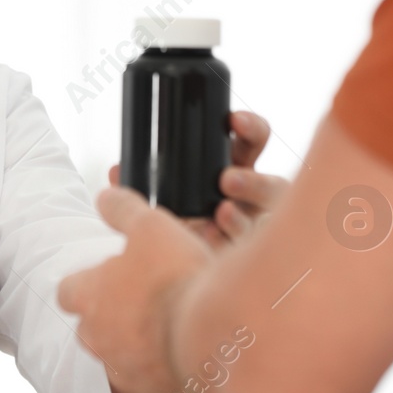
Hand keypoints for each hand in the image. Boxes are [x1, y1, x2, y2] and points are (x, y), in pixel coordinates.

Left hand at [58, 186, 210, 392]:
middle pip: (90, 328)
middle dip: (109, 316)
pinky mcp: (154, 392)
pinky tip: (185, 348)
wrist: (213, 336)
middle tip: (142, 300)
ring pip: (118, 356)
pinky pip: (150, 380)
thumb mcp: (151, 227)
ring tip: (167, 325)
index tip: (108, 274)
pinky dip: (161, 366)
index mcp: (91, 297)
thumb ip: (124, 211)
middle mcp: (99, 338)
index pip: (68, 290)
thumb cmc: (176, 279)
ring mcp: (125, 370)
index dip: (86, 281)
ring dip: (135, 343)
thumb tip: (104, 197)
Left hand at [106, 111, 289, 249]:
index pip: (254, 141)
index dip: (250, 128)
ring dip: (242, 220)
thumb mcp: (158, 197)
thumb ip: (141, 187)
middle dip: (254, 181)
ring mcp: (254, 231)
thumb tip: (117, 174)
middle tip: (226, 179)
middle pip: (274, 185)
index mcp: (235, 167)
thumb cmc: (176, 222)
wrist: (175, 272)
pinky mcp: (245, 258)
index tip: (234, 120)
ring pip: (266, 223)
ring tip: (221, 214)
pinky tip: (210, 243)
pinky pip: (247, 254)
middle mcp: (252, 200)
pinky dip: (228, 246)